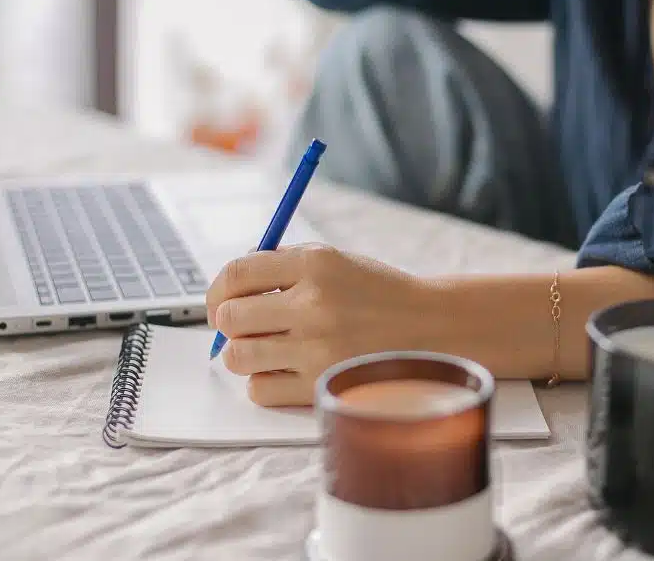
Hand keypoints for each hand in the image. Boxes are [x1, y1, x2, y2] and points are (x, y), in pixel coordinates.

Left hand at [206, 243, 437, 405]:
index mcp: (316, 264)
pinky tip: (285, 373)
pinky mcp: (321, 386)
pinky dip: (264, 384)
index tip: (220, 302)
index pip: (238, 273)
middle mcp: (314, 304)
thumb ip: (284, 267)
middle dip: (230, 324)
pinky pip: (260, 390)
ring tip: (267, 350)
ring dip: (244, 354)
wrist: (435, 331)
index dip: (218, 290)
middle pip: (231, 317)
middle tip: (245, 328)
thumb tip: (227, 288)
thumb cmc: (378, 297)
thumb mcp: (338, 263)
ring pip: (238, 356)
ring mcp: (317, 348)